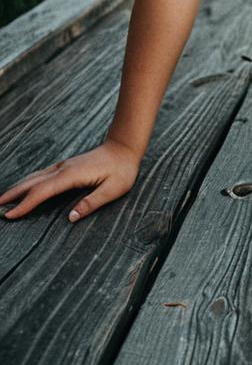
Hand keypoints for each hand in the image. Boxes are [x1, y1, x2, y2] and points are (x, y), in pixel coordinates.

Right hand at [0, 139, 140, 222]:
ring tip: (2, 198)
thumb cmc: (122, 169)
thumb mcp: (113, 189)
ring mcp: (64, 166)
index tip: (10, 215)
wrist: (125, 146)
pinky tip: (25, 186)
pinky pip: (42, 175)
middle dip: (13, 195)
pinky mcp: (67, 166)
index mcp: (72, 176)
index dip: (25, 204)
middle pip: (33, 183)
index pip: (42, 192)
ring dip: (18, 187)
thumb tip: (70, 218)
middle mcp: (64, 169)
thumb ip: (92, 203)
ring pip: (35, 177)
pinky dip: (29, 182)